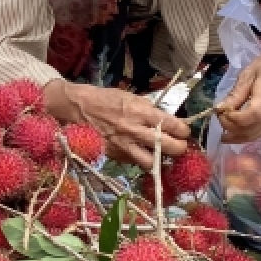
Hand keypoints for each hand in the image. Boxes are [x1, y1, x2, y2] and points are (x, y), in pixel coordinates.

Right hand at [46, 81, 189, 169]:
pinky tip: (139, 153)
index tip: (184, 131)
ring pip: (153, 163)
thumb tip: (165, 120)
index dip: (184, 131)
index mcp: (141, 111)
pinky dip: (139, 159)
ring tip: (160, 154)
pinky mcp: (114, 155)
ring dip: (159, 159)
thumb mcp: (129, 97)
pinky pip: (133, 162)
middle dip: (179, 148)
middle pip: (170, 148)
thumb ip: (148, 110)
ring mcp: (124, 145)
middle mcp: (135, 130)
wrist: (76, 107)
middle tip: (178, 145)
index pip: (173, 126)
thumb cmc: (104, 98)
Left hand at [215, 44, 260, 142]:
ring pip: (257, 134)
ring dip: (238, 137)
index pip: (253, 114)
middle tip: (218, 119)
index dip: (235, 118)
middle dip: (231, 128)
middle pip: (253, 129)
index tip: (222, 112)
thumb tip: (220, 108)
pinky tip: (236, 131)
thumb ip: (236, 93)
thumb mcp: (249, 73)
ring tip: (223, 134)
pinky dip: (247, 134)